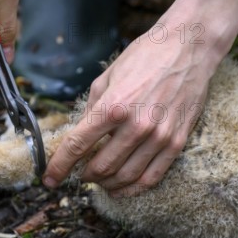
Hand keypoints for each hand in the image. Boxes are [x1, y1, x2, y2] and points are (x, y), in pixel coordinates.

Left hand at [43, 0, 237, 195]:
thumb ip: (91, 109)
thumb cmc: (145, 57)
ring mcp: (159, 136)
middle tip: (80, 175)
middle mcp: (136, 125)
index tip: (49, 178)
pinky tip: (121, 188)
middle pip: (101, 167)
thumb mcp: (107, 77)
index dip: (59, 167)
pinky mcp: (176, 142)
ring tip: (100, 181)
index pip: (77, 146)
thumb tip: (79, 135)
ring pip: (126, 176)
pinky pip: (152, 177)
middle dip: (85, 176)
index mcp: (113, 106)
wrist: (188, 48)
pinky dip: (133, 189)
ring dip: (107, 184)